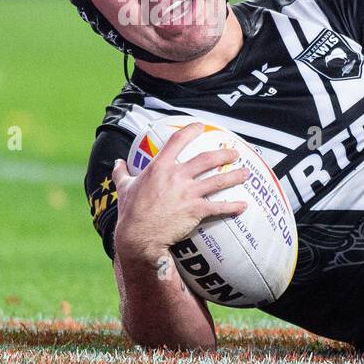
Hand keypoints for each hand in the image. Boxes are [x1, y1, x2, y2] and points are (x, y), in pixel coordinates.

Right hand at [110, 122, 249, 263]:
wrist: (138, 236)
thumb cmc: (130, 212)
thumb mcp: (124, 188)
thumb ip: (121, 173)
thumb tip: (117, 163)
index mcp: (159, 167)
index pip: (177, 142)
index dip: (191, 131)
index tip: (201, 126)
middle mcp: (176, 177)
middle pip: (206, 159)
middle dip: (224, 154)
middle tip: (234, 153)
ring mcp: (187, 193)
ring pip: (218, 181)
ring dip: (234, 176)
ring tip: (246, 173)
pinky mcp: (195, 210)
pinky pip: (219, 207)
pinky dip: (233, 206)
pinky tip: (243, 206)